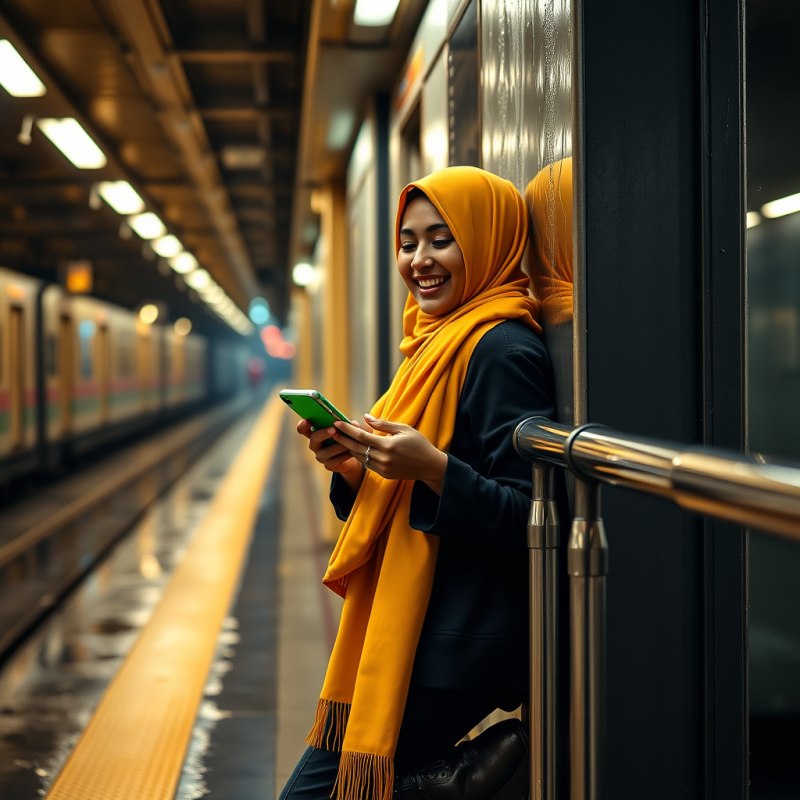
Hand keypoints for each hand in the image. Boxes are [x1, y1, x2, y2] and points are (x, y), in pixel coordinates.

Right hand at [296, 418, 364, 494]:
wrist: (351, 455)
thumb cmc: (345, 437)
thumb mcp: (344, 429)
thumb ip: (347, 425)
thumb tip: (353, 422)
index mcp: (315, 432)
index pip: (303, 429)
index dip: (303, 425)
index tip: (307, 421)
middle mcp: (314, 444)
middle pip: (314, 438)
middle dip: (324, 433)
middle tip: (334, 430)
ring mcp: (320, 456)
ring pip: (327, 451)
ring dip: (339, 445)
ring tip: (349, 442)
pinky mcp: (328, 465)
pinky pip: (336, 460)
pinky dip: (345, 455)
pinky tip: (352, 451)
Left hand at [332, 414, 447, 494]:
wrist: (430, 466)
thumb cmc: (419, 444)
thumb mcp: (404, 429)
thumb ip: (383, 424)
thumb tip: (366, 417)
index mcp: (388, 446)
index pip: (361, 436)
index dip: (348, 429)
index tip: (337, 422)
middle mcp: (383, 459)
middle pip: (356, 448)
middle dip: (343, 439)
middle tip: (332, 430)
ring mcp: (382, 468)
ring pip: (360, 457)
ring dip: (350, 448)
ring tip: (341, 438)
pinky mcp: (384, 474)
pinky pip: (367, 464)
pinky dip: (360, 456)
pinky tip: (355, 449)